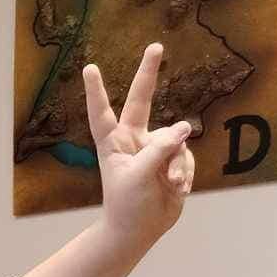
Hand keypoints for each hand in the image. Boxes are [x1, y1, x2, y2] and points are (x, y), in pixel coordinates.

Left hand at [89, 42, 194, 244]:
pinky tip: (177, 189)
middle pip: (142, 100)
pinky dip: (185, 173)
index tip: (89, 68)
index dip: (96, 91)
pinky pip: (187, 156)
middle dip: (149, 73)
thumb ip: (160, 149)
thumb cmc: (128, 206)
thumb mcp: (139, 177)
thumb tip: (185, 126)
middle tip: (156, 46)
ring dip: (177, 163)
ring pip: (176, 140)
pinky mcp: (173, 158)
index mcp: (113, 143)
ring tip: (169, 184)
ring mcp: (155, 147)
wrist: (141, 230)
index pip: (102, 113)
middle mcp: (133, 140)